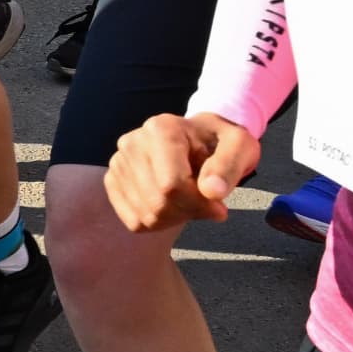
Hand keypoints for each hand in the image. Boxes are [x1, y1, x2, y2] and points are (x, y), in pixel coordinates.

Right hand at [106, 114, 259, 233]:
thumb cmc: (219, 143)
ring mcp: (118, 162)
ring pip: (146, 216)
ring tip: (189, 200)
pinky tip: (171, 205)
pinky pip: (134, 221)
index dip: (199, 204)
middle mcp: (132, 143)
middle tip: (205, 203)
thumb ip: (230, 167)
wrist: (197, 138)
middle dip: (188, 212)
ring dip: (175, 218)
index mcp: (161, 129)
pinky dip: (157, 222)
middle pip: (158, 202)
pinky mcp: (112, 180)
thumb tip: (213, 192)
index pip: (171, 185)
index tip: (219, 205)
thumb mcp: (239, 147)